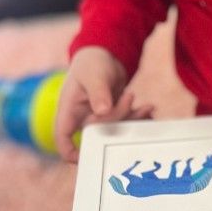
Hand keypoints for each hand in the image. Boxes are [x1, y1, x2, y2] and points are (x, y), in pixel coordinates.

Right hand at [53, 46, 153, 162]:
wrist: (105, 54)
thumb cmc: (92, 63)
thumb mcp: (94, 75)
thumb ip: (98, 92)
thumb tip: (102, 111)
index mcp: (69, 110)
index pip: (63, 139)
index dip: (73, 153)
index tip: (91, 157)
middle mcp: (82, 118)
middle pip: (98, 134)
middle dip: (117, 120)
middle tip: (129, 97)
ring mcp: (98, 118)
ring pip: (115, 131)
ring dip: (132, 120)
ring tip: (146, 105)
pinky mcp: (113, 115)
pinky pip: (125, 123)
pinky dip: (138, 117)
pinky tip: (148, 109)